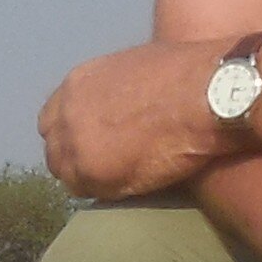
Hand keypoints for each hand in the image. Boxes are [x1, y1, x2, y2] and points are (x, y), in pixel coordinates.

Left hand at [37, 38, 245, 200]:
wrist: (208, 94)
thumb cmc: (188, 76)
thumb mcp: (137, 68)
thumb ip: (113, 90)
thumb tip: (118, 106)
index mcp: (77, 84)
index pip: (53, 120)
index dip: (73, 136)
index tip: (91, 145)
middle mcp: (67, 113)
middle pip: (55, 151)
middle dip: (76, 161)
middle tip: (106, 168)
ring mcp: (76, 144)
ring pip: (69, 176)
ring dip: (91, 180)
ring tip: (124, 178)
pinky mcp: (93, 172)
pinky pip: (91, 192)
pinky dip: (108, 192)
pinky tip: (134, 185)